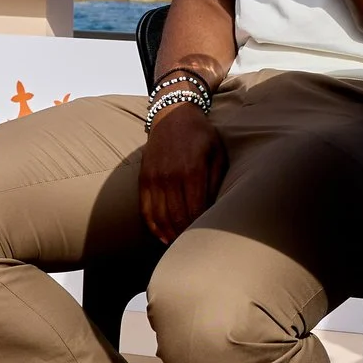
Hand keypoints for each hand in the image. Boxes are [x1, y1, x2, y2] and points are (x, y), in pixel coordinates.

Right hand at [139, 101, 225, 243]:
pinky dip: (154, 226)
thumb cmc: (201, 135)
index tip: (208, 240)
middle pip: (177, 218)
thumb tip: (214, 211)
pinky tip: (163, 236)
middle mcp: (170, 176)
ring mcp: (154, 178)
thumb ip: (216, 182)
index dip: (201, 229)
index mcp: (192, 171)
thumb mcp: (218, 153)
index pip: (196, 211)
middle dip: (186, 236)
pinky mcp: (144, 178)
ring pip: (160, 218)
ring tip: (180, 246)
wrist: (172, 114)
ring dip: (170, 235)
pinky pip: (146, 210)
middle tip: (195, 247)